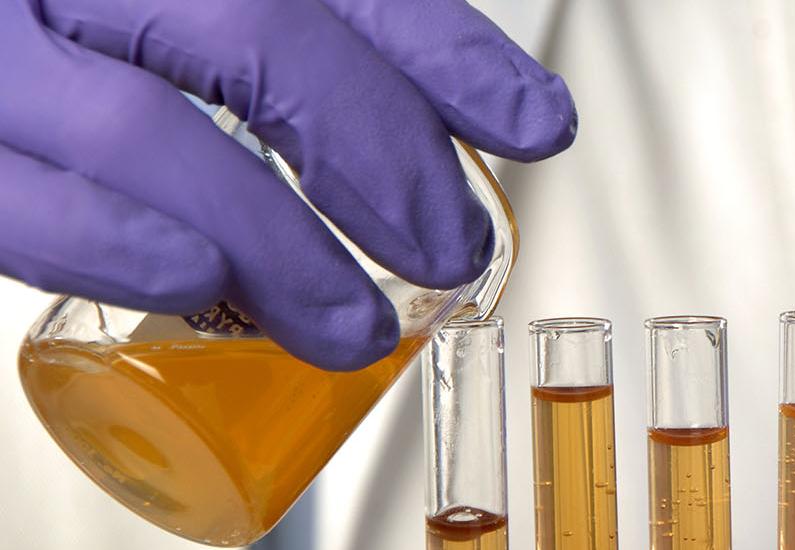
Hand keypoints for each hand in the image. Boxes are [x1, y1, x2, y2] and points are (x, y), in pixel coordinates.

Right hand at [0, 0, 574, 369]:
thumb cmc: (59, 26)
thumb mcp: (167, 10)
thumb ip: (283, 41)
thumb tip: (445, 120)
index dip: (445, 52)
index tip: (534, 123)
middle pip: (260, 34)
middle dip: (380, 151)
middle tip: (446, 242)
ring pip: (151, 133)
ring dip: (277, 241)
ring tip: (350, 320)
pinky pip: (15, 201)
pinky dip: (122, 249)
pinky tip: (205, 289)